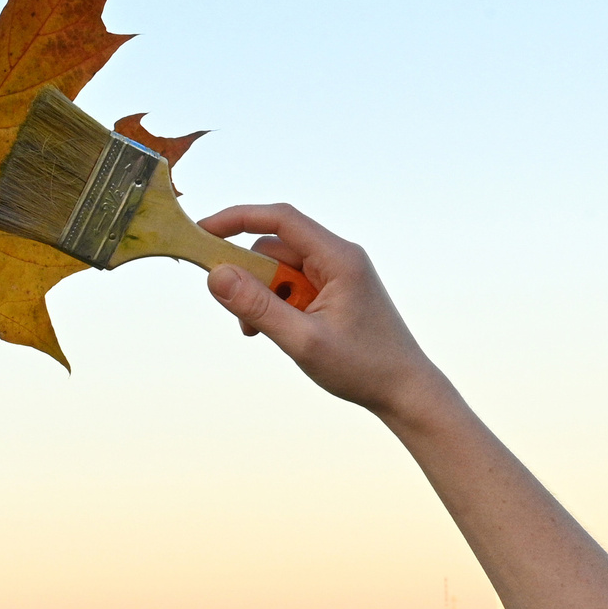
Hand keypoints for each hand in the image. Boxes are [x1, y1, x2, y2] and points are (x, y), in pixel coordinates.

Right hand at [196, 203, 453, 423]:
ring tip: (262, 334)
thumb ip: (257, 307)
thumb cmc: (362, 367)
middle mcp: (339, 257)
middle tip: (240, 318)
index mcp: (338, 258)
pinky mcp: (335, 290)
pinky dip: (278, 305)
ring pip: (280, 269)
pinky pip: (294, 285)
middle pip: (275, 248)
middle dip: (249, 278)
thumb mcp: (303, 341)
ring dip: (263, 297)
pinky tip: (279, 332)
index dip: (236, 218)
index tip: (202, 230)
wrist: (405, 390)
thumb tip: (215, 275)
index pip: (280, 219)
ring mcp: (338, 273)